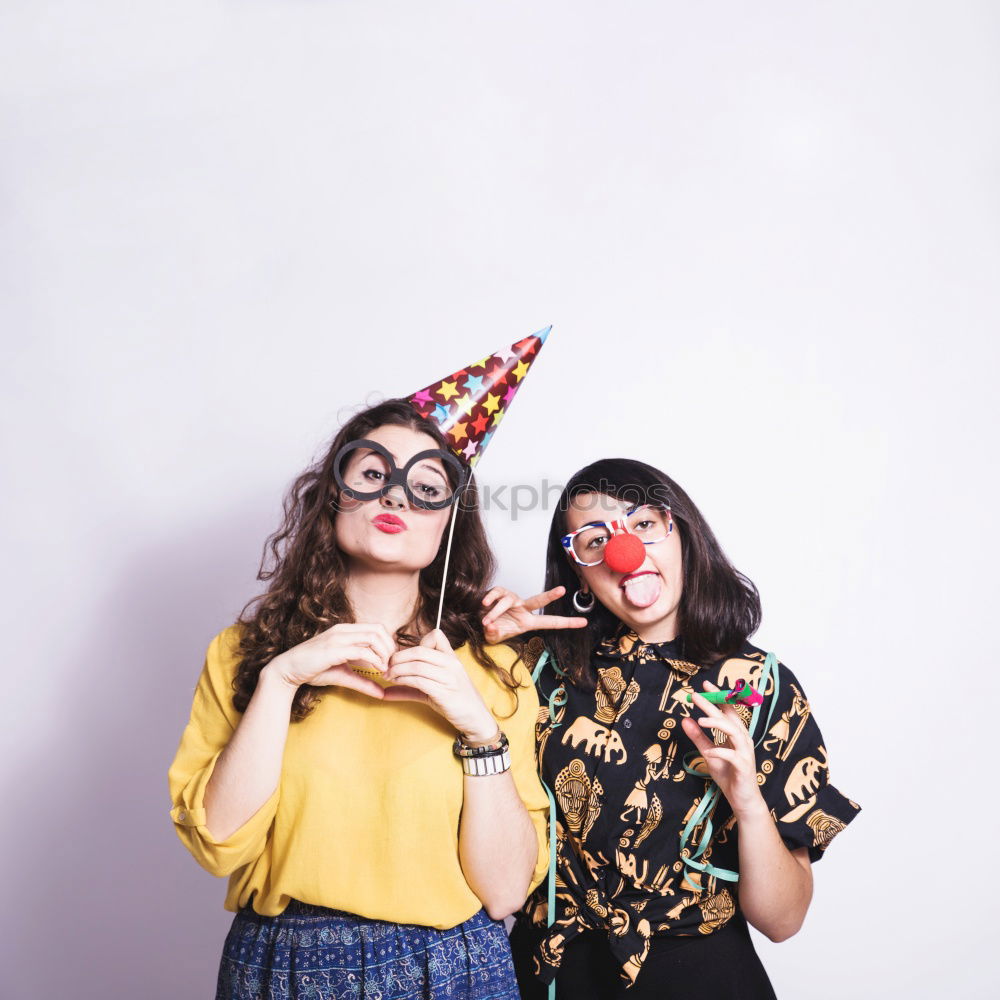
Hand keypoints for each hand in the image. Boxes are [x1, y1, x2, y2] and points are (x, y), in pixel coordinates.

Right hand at [265, 622, 396, 699]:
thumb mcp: (343, 675)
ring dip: (384, 654)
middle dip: (390, 648)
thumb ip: (363, 682)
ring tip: (385, 670)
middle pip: (379, 629)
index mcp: (346, 630)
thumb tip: (382, 693)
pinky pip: (362, 651)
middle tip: (391, 666)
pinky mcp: (334, 649)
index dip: (388, 644)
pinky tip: (377, 671)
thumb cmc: (313, 670)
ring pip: (373, 637)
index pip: (377, 628)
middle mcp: (343, 630)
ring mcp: (338, 638)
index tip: (390, 662)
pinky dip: (375, 661)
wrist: (287, 670)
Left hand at [382, 629, 497, 741]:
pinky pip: (419, 681)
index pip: (435, 636)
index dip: (415, 643)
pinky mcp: (444, 692)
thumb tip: (383, 691)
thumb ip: (410, 686)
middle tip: (386, 667)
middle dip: (398, 658)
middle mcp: (452, 664)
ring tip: (388, 676)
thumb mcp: (434, 688)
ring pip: (417, 666)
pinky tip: (395, 684)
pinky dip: (403, 680)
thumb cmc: (454, 701)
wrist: (476, 718)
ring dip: (397, 670)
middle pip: (419, 651)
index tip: (401, 656)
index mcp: (452, 657)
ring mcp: (449, 677)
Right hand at [481, 585, 588, 642]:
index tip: (584, 622)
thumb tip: (491, 626)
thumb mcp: (493, 637)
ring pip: (507, 601)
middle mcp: (522, 608)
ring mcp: (512, 599)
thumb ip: (493, 634)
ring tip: (486, 621)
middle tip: (562, 590)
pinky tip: (484, 605)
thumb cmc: (492, 628)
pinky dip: (489, 601)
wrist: (478, 619)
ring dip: (495, 612)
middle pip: (538, 600)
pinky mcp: (500, 592)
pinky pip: (496, 594)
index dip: (567, 623)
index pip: (550, 622)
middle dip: (550, 595)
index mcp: (527, 622)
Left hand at [681, 680, 764, 817]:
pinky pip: (732, 755)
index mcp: (736, 735)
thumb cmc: (728, 775)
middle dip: (713, 705)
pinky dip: (719, 752)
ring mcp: (745, 753)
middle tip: (697, 696)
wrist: (742, 800)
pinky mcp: (744, 766)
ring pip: (734, 731)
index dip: (718, 697)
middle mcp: (743, 740)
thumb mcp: (708, 754)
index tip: (705, 685)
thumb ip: (698, 737)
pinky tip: (708, 752)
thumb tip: (684, 720)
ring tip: (700, 720)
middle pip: (729, 717)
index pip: (728, 710)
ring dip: (718, 724)